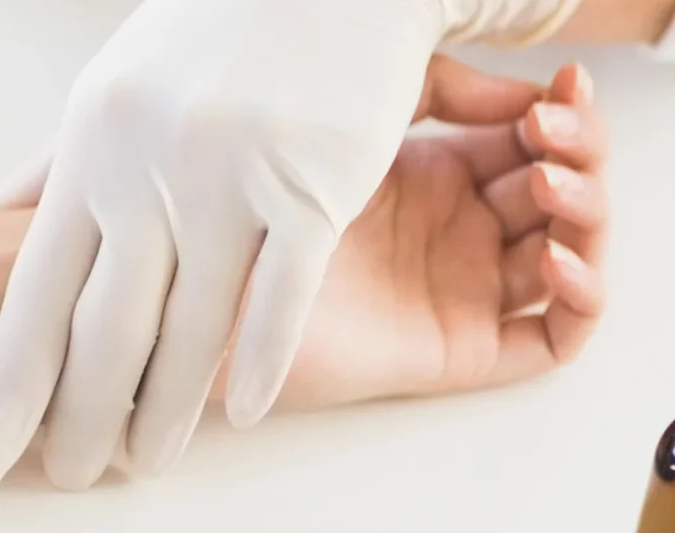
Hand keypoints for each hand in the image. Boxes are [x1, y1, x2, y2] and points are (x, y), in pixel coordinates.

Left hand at [0, 59, 609, 484]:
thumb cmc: (210, 40)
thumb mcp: (108, 98)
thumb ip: (52, 176)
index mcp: (89, 154)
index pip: (33, 294)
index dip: (11, 383)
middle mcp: (148, 171)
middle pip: (103, 328)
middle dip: (78, 417)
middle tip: (63, 479)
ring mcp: (231, 179)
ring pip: (189, 328)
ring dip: (164, 412)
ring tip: (142, 466)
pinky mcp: (315, 184)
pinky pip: (283, 295)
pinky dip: (260, 363)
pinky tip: (241, 416)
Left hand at [271, 63, 606, 412]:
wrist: (205, 296)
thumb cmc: (257, 206)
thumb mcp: (352, 125)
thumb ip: (437, 93)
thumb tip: (530, 93)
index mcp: (438, 175)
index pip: (534, 144)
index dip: (563, 116)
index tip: (563, 84)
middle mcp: (460, 230)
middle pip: (563, 192)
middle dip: (577, 154)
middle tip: (548, 131)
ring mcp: (466, 289)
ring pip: (573, 253)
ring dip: (586, 215)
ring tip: (549, 185)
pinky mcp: (463, 348)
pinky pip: (556, 334)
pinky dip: (581, 297)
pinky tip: (553, 258)